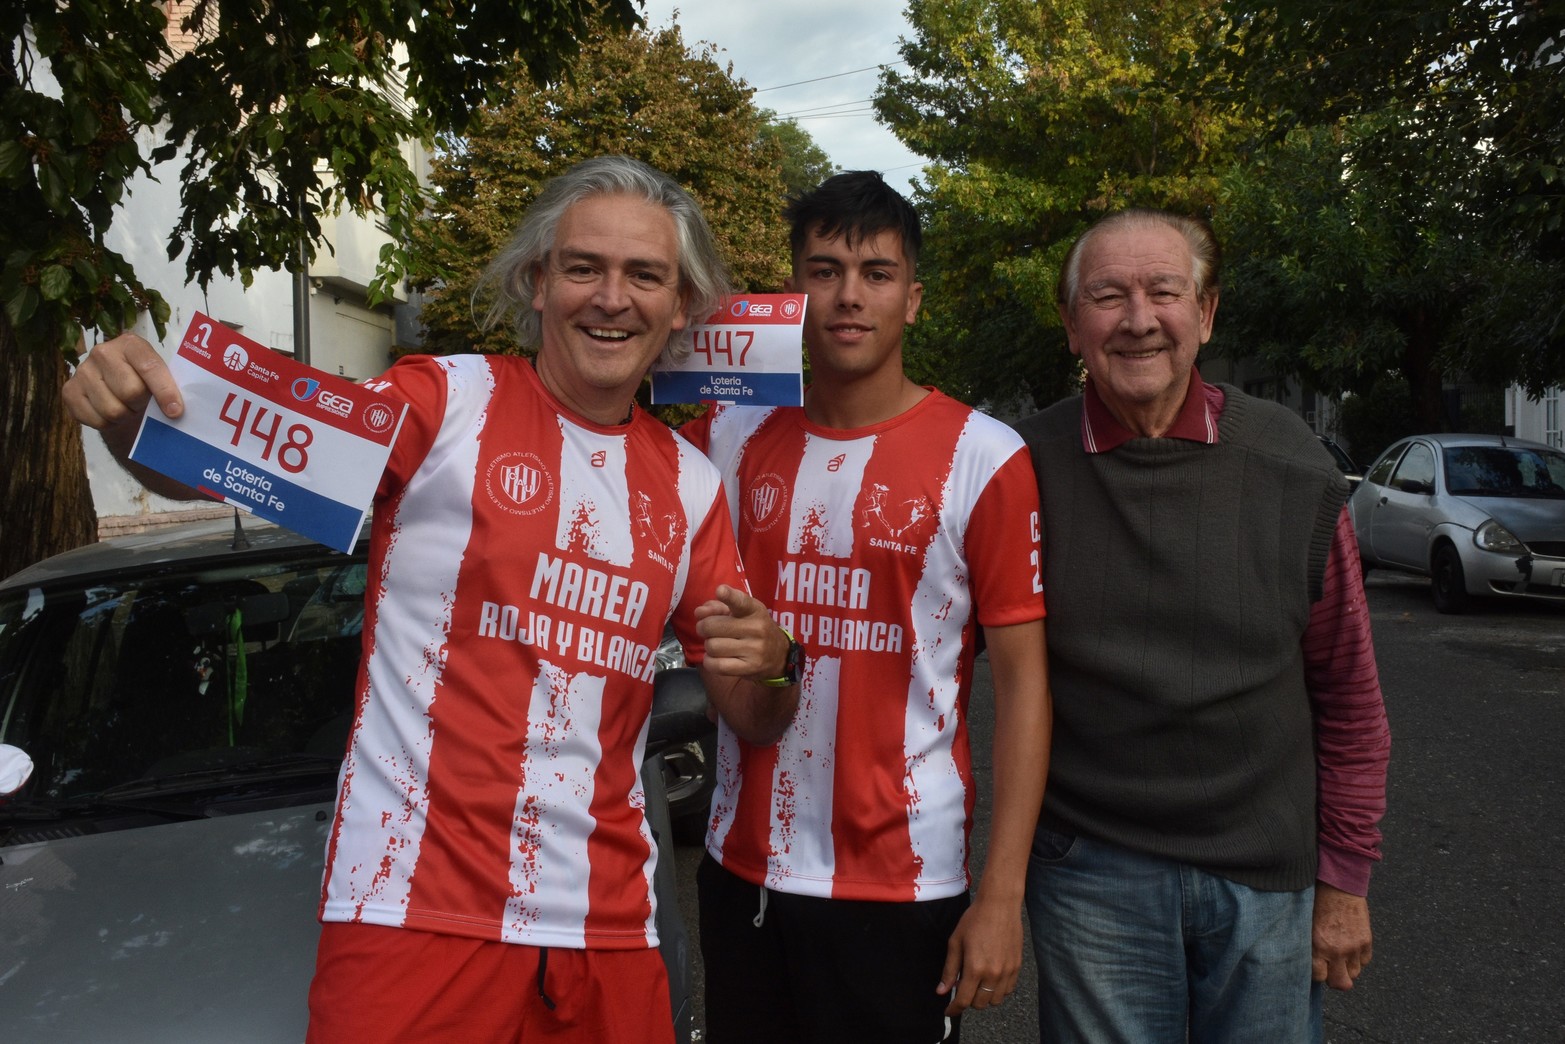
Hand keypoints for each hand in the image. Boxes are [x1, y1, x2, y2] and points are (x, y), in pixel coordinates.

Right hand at [63, 333, 182, 436]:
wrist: (116, 393)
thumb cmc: (144, 383)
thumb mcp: (160, 377)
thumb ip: (169, 386)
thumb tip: (176, 410)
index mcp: (130, 343)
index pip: (149, 367)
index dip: (164, 391)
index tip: (176, 411)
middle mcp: (102, 352)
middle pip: (130, 392)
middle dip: (140, 404)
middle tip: (140, 403)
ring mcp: (82, 371)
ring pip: (112, 410)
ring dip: (125, 416)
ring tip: (126, 407)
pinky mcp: (69, 391)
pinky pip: (96, 420)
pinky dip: (108, 424)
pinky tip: (110, 414)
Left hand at [694, 585, 788, 682]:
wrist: (779, 655)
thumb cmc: (754, 629)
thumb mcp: (742, 613)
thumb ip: (718, 607)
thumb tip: (699, 613)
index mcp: (754, 610)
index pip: (740, 601)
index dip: (728, 596)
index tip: (720, 591)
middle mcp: (756, 628)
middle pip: (712, 626)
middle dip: (704, 628)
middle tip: (708, 631)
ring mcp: (754, 649)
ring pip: (712, 646)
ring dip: (709, 646)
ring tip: (718, 645)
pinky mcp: (750, 668)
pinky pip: (716, 665)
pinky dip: (710, 662)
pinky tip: (716, 658)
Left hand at [935, 894, 1021, 1015]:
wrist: (999, 905)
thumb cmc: (974, 920)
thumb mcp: (955, 943)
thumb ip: (949, 970)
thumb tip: (941, 991)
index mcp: (975, 968)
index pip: (963, 1000)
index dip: (953, 1009)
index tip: (948, 1011)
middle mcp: (993, 974)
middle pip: (979, 1004)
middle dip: (968, 1001)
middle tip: (961, 988)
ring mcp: (1007, 972)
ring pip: (995, 1001)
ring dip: (984, 998)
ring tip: (977, 983)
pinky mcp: (1017, 967)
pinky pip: (1008, 991)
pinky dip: (998, 991)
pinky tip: (990, 979)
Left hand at [1313, 882, 1372, 989]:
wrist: (1338, 885)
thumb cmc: (1317, 902)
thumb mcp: (1307, 925)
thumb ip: (1310, 945)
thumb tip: (1311, 962)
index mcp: (1318, 946)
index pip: (1319, 977)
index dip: (1318, 973)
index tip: (1316, 966)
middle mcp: (1337, 950)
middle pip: (1341, 983)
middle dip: (1335, 979)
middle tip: (1330, 969)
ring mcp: (1354, 947)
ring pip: (1354, 973)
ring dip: (1347, 967)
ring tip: (1340, 954)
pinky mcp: (1366, 941)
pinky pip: (1365, 961)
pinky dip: (1359, 957)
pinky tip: (1351, 946)